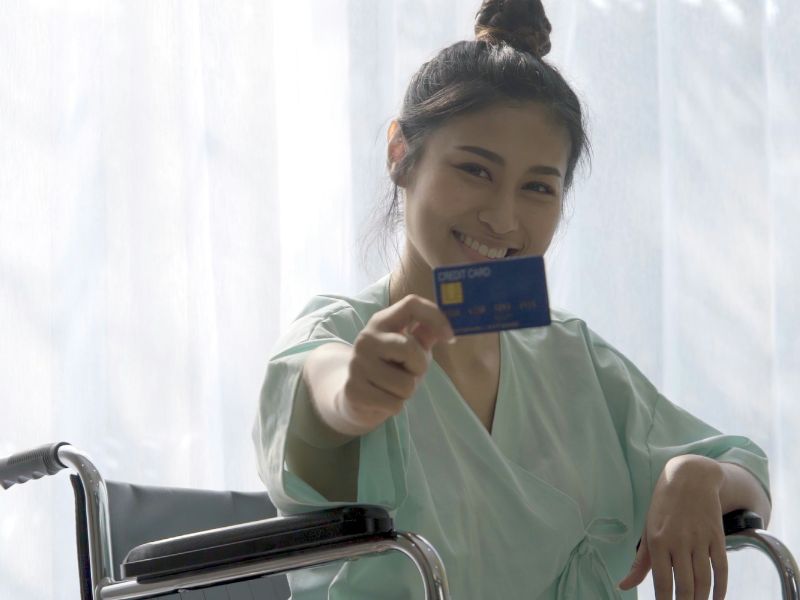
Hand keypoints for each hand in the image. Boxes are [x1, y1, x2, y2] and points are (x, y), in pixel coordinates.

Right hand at [336, 294, 454, 433]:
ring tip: (392, 387)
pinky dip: (395, 406)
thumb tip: (446, 329)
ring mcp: (357, 364)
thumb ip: (424, 336)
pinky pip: (394, 404)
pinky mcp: (354, 390)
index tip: (450, 338)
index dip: (436, 317)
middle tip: (408, 372)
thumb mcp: (408, 349)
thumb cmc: (389, 368)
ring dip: (406, 392)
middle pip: (410, 348)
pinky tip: (382, 399)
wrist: (354, 396)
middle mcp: (366, 338)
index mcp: (382, 322)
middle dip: (419, 367)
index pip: (412, 304)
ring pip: (405, 384)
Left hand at [617, 455, 727, 598]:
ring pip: (704, 581)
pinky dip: (721, 588)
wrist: (690, 477)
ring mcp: (700, 539)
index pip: (663, 583)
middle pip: (685, 586)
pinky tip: (717, 599)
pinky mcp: (717, 537)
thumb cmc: (663, 506)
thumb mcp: (647, 529)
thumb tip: (623, 586)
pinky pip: (721, 569)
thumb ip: (639, 562)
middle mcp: (679, 541)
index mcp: (657, 540)